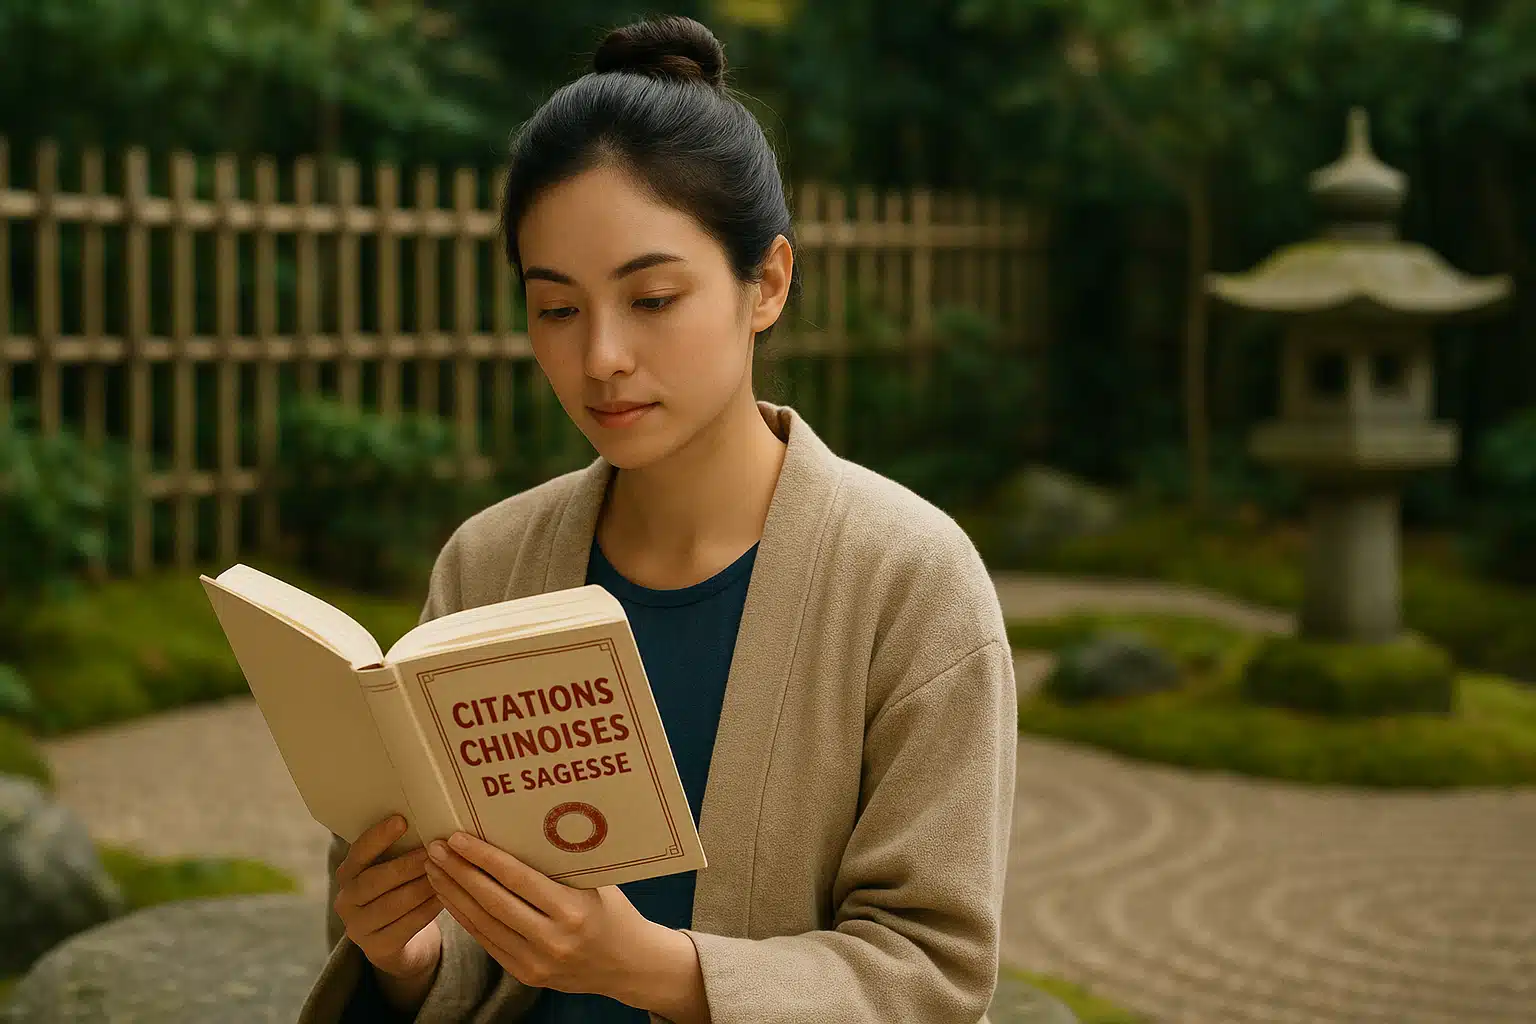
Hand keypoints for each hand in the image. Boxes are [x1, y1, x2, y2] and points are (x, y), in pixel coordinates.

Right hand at [333, 814, 443, 981]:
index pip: (358, 853)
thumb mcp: (391, 871)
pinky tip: (445, 897)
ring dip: (421, 887)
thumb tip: (430, 820)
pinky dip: (427, 909)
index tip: (402, 820)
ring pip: (392, 904)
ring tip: (446, 872)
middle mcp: (346, 901)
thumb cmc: (398, 893)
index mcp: (347, 874)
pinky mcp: (377, 949)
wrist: (397, 943)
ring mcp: (358, 928)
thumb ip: (400, 850)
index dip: (378, 837)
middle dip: (407, 864)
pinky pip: (406, 926)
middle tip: (434, 851)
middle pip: (374, 880)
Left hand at [422, 832, 654, 999]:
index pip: (517, 879)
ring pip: (483, 923)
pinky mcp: (526, 975)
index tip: (458, 838)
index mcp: (573, 910)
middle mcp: (553, 939)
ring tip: (434, 869)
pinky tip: (450, 898)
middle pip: (493, 901)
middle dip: (459, 872)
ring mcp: (536, 962)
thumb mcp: (596, 882)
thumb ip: (560, 865)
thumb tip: (519, 829)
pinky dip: (465, 918)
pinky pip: (487, 942)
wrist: (630, 965)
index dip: (483, 857)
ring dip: (454, 895)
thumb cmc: (615, 912)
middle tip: (435, 848)